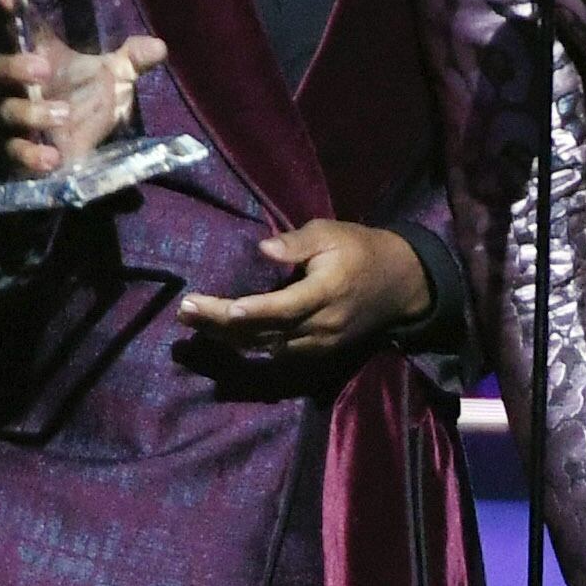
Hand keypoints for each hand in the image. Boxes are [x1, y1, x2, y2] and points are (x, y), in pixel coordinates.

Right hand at [0, 0, 165, 174]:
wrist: (92, 146)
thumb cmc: (92, 99)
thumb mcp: (116, 76)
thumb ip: (133, 59)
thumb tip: (158, 47)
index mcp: (43, 57)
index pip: (22, 27)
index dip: (10, 7)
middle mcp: (24, 87)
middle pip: (0, 68)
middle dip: (16, 66)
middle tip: (43, 68)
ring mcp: (20, 119)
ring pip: (7, 112)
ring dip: (33, 113)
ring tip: (64, 114)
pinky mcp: (23, 152)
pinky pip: (14, 152)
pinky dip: (30, 155)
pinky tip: (52, 158)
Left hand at [174, 221, 427, 363]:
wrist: (401, 284)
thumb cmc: (362, 249)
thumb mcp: (333, 233)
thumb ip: (298, 242)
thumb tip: (265, 248)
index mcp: (327, 292)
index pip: (284, 307)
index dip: (253, 311)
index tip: (221, 307)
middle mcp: (322, 325)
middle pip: (266, 331)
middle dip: (222, 323)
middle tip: (184, 311)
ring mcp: (320, 343)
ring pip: (267, 346)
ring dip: (228, 336)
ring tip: (192, 321)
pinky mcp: (318, 352)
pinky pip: (277, 352)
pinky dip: (248, 344)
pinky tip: (220, 333)